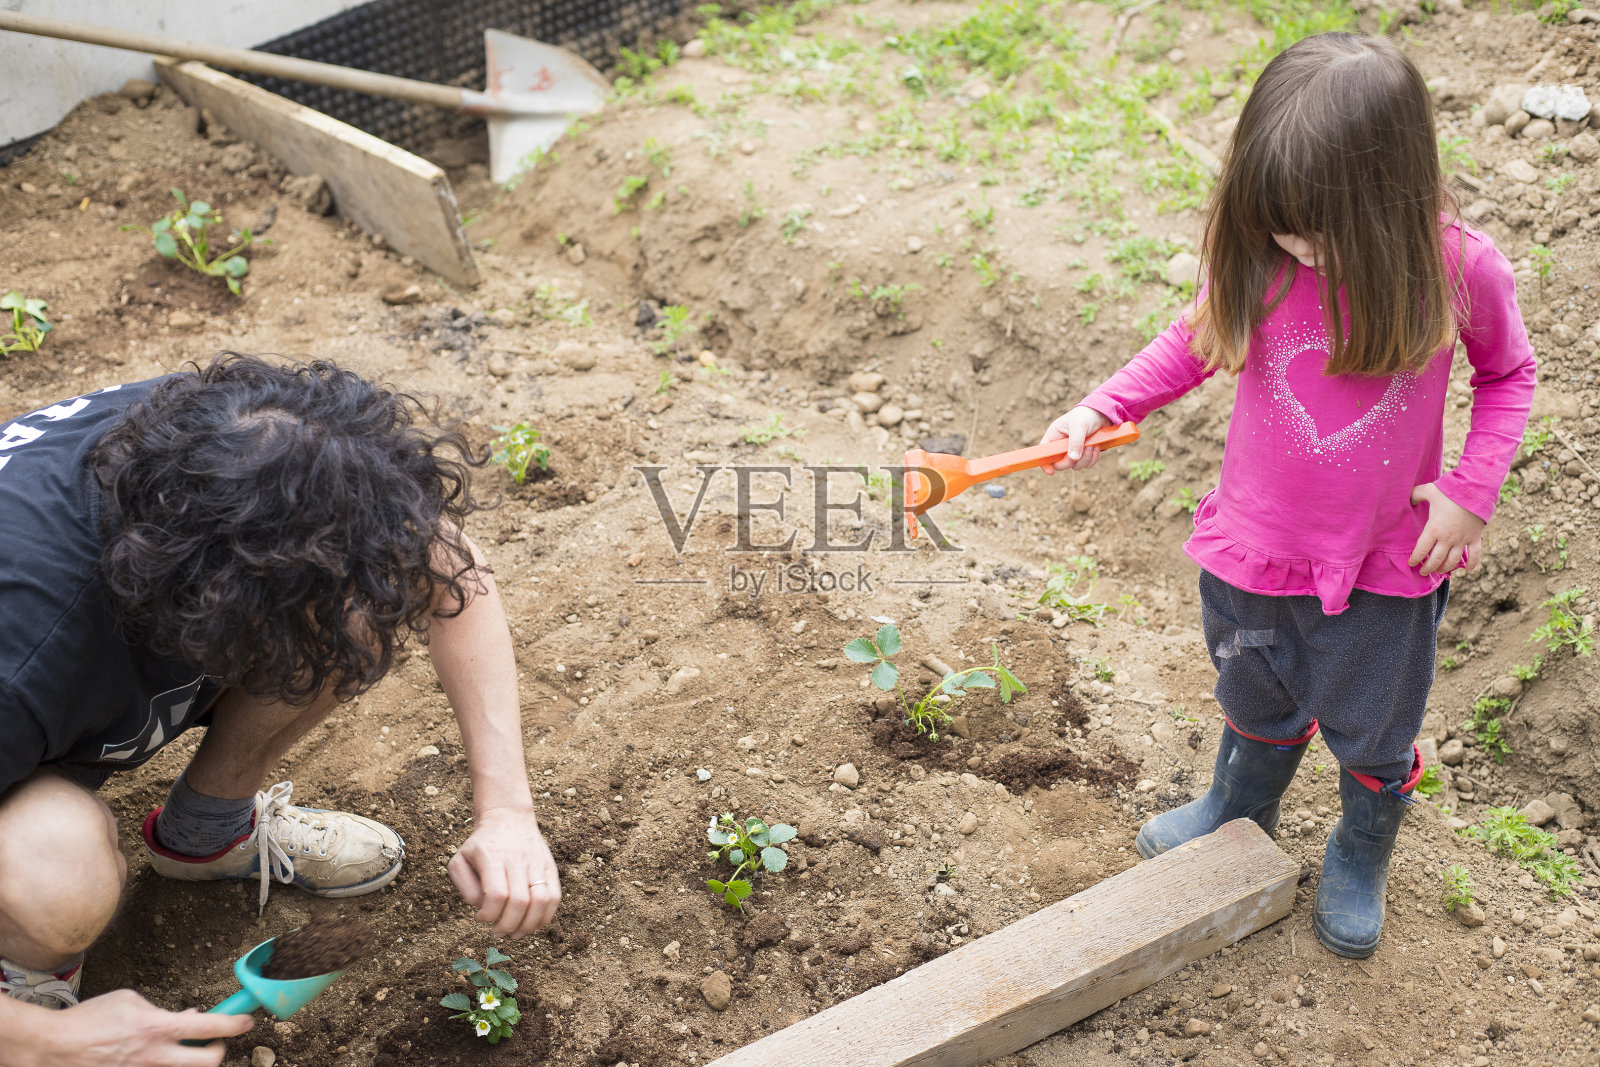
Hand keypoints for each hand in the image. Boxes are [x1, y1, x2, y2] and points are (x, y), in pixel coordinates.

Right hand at [6, 989, 253, 1066]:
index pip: (209, 1028)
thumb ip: (164, 1010)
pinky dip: (166, 1064)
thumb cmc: (91, 1019)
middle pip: (209, 1063)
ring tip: (180, 1048)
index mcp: (157, 1028)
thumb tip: (189, 1017)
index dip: (235, 1024)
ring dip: (191, 1060)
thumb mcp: (131, 1001)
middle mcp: (155, 1057)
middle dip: (220, 1052)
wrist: (55, 1047)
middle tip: (215, 1042)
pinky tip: (154, 1055)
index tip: (248, 1021)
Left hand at [447, 806, 560, 937]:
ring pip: (542, 901)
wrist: (508, 818)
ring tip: (516, 932)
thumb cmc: (480, 845)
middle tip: (498, 932)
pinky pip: (555, 896)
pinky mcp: (549, 866)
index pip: (496, 894)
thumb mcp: (459, 861)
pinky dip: (545, 916)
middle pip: (520, 902)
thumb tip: (482, 908)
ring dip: (529, 925)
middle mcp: (517, 858)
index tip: (480, 918)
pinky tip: (531, 923)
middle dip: (508, 925)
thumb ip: (465, 887)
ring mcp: (537, 862)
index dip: (488, 915)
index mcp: (492, 856)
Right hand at [1040, 406, 1112, 473]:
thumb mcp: (1079, 426)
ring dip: (1086, 457)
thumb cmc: (1086, 416)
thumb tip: (1073, 458)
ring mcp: (1072, 451)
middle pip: (1060, 464)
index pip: (1044, 453)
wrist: (1102, 414)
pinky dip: (1093, 458)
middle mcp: (1061, 446)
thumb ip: (1075, 441)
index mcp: (1054, 436)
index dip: (1045, 463)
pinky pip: (1086, 465)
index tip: (1051, 472)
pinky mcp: (1083, 454)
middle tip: (1084, 449)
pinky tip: (1096, 446)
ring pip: (1075, 466)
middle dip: (1072, 460)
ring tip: (1092, 444)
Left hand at [1409, 482, 1484, 575]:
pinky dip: (1472, 564)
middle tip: (1423, 572)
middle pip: (1436, 560)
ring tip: (1440, 571)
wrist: (1475, 490)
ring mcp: (1462, 539)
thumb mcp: (1429, 491)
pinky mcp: (1475, 537)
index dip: (1415, 558)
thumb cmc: (1450, 491)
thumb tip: (1410, 498)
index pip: (1421, 549)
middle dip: (1428, 568)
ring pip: (1453, 560)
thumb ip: (1416, 495)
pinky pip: (1475, 555)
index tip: (1411, 563)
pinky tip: (1468, 570)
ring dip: (1446, 568)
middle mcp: (1447, 538)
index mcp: (1434, 529)